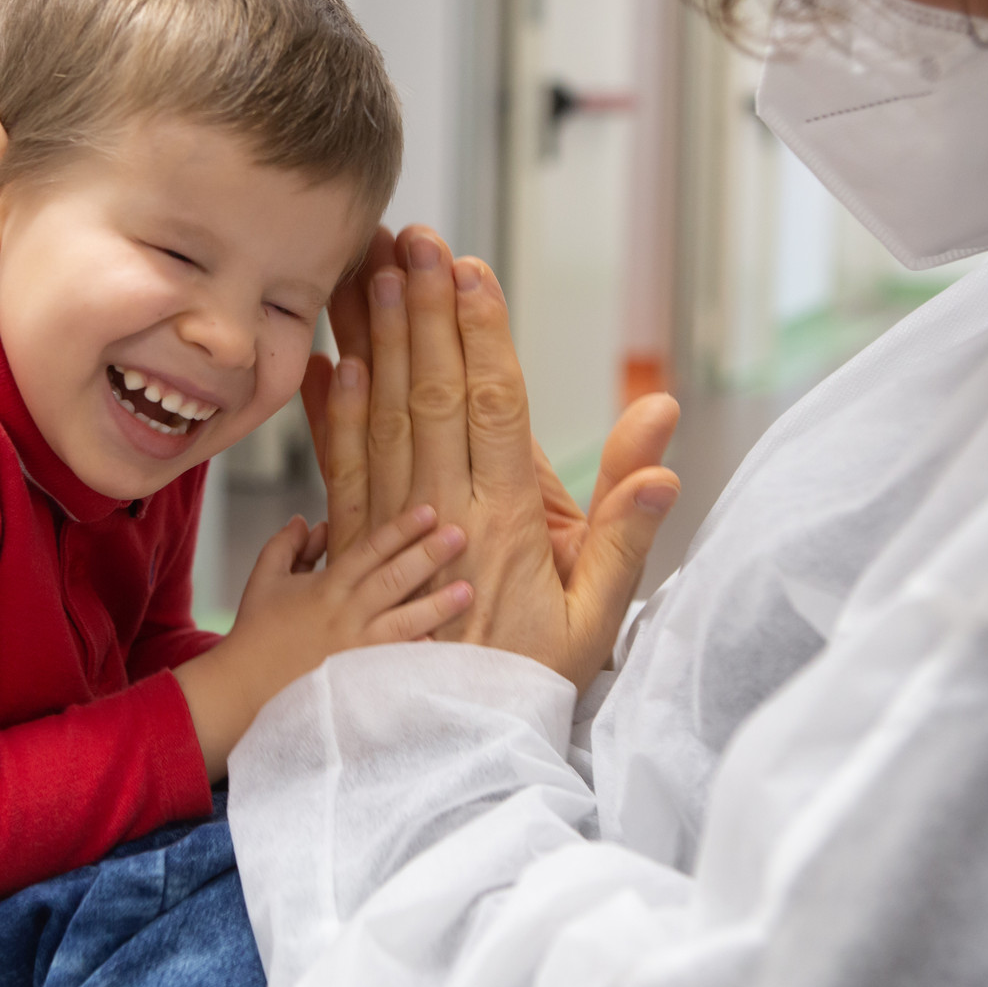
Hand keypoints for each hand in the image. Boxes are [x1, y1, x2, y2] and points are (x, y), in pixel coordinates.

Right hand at [173, 504, 470, 779]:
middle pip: (393, 578)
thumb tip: (312, 521)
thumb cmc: (254, 633)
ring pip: (403, 621)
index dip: (400, 529)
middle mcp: (344, 613)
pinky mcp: (357, 680)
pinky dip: (416, 654)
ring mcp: (353, 648)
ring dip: (436, 605)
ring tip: (467, 590)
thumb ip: (288, 545)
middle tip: (460, 534)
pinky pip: (394, 664)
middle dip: (428, 554)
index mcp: (325, 586)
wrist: (242, 689)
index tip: (428, 511)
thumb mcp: (264, 579)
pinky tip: (439, 644)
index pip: (370, 550)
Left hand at [302, 225, 680, 688]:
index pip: (493, 406)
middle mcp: (443, 511)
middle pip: (430, 393)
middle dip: (419, 310)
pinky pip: (339, 468)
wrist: (441, 747)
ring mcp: (391, 526)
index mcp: (506, 518)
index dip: (480, 333)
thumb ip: (625, 526)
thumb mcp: (595, 616)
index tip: (469, 270)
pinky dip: (330, 412)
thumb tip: (661, 435)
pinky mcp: (354, 547)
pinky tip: (326, 362)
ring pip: (380, 415)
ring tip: (364, 270)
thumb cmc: (526, 679)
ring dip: (371, 339)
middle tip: (410, 239)